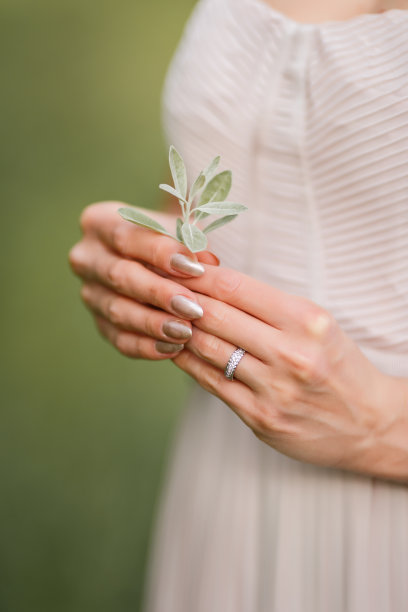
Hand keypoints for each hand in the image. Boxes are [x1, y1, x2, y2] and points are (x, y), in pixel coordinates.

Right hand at [69, 201, 217, 358]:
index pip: (127, 237)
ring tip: (185, 331)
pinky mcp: (99, 323)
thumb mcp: (182, 231)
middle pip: (119, 276)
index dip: (162, 253)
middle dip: (158, 294)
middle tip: (192, 308)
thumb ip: (191, 243)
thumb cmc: (172, 239)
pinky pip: (119, 339)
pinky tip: (173, 347)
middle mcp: (86, 257)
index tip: (195, 269)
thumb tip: (206, 262)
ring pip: (118, 311)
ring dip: (153, 324)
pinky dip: (147, 346)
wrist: (159, 260)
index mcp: (101, 222)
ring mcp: (90, 292)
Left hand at [172, 265, 407, 478]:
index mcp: (307, 320)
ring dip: (178, 329)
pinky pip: (212, 382)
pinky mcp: (260, 417)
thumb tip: (212, 283)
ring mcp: (274, 388)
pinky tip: (174, 348)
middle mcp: (291, 353)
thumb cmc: (338, 365)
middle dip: (180, 298)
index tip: (176, 265)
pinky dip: (188, 362)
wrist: (369, 424)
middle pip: (216, 316)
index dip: (198, 275)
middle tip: (155, 285)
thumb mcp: (316, 324)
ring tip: (160, 314)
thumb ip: (268, 306)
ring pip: (208, 349)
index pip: (237, 287)